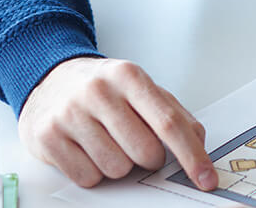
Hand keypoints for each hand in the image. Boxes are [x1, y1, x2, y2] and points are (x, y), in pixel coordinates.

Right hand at [19, 56, 216, 189]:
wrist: (51, 79)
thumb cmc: (103, 88)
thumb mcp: (139, 88)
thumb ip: (173, 112)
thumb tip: (198, 143)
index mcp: (128, 76)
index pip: (168, 123)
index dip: (192, 156)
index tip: (206, 178)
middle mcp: (98, 91)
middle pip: (145, 153)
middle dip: (147, 158)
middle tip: (133, 142)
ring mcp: (70, 113)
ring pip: (116, 169)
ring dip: (118, 165)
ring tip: (105, 141)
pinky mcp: (48, 136)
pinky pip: (87, 177)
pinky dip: (92, 171)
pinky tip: (85, 149)